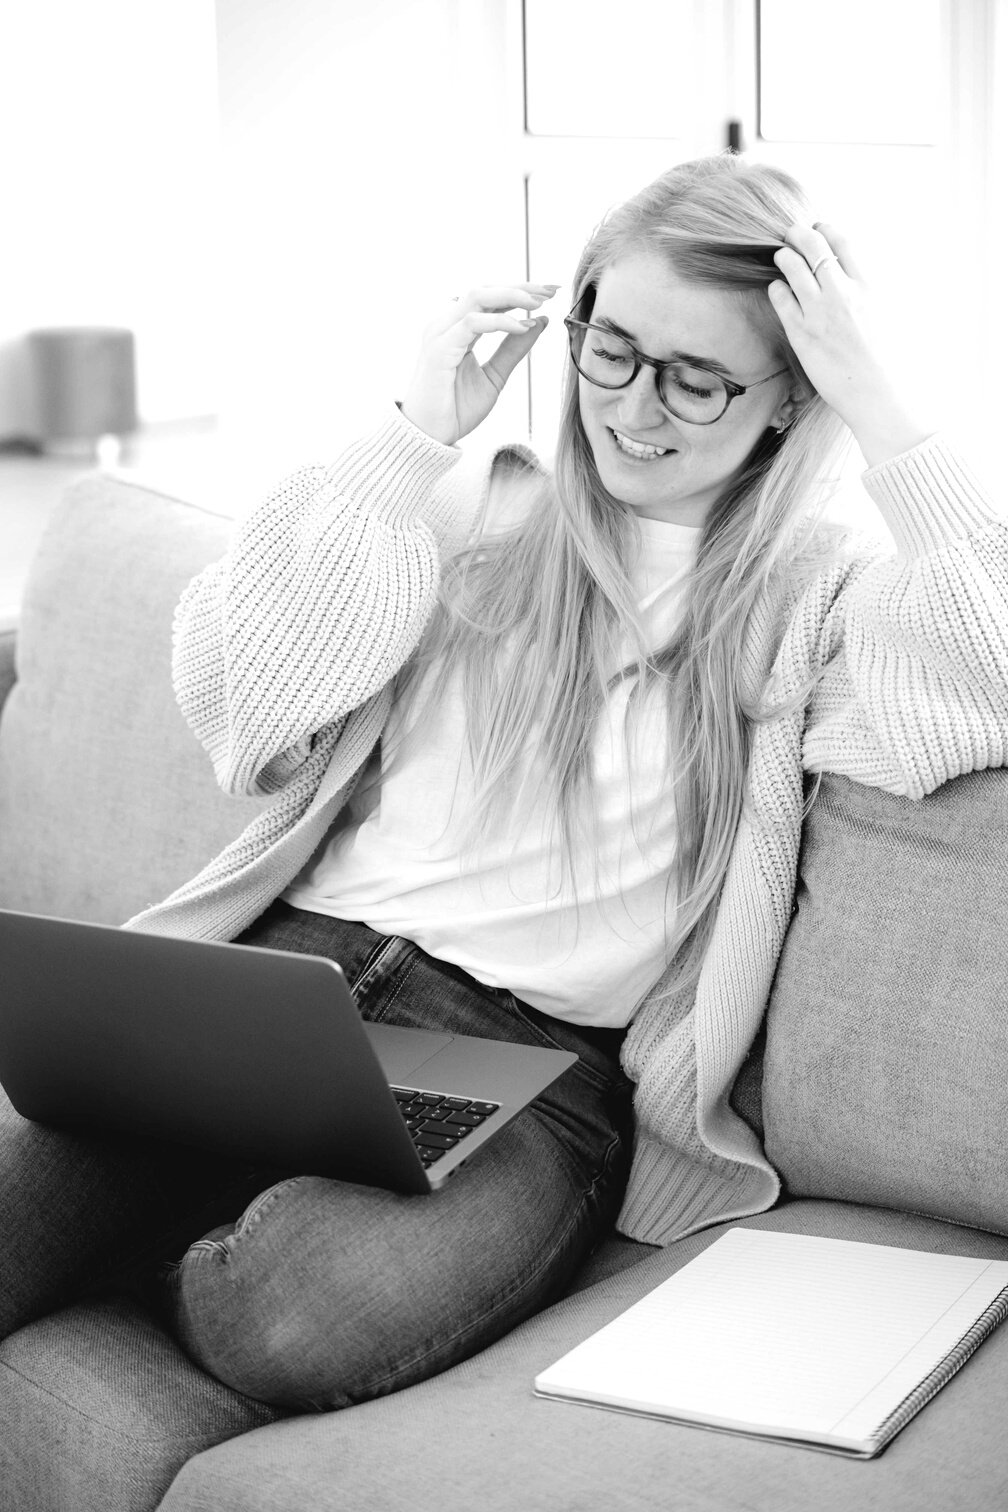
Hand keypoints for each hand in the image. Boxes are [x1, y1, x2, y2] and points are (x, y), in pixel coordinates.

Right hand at [401, 283, 555, 445]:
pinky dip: (499, 322)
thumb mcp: (495, 375)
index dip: (520, 290)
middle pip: (485, 290)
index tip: (550, 292)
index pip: (490, 298)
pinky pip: (472, 323)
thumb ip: (514, 349)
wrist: (430, 438)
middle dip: (520, 286)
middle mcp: (446, 324)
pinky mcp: (439, 348)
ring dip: (511, 295)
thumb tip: (539, 321)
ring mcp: (440, 333)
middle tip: (551, 290)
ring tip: (538, 302)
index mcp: (458, 329)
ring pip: (477, 297)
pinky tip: (521, 326)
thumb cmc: (455, 409)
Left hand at [768, 224, 930, 465]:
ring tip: (780, 256)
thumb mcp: (889, 316)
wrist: (877, 395)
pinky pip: (780, 298)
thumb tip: (858, 281)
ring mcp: (819, 312)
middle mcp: (842, 293)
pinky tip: (777, 288)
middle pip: (814, 246)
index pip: (843, 243)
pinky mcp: (801, 333)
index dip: (827, 229)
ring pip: (792, 267)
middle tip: (791, 233)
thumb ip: (870, 294)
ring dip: (784, 256)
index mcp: (868, 287)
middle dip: (799, 233)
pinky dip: (776, 288)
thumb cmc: (887, 362)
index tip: (819, 227)